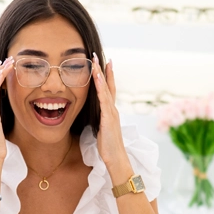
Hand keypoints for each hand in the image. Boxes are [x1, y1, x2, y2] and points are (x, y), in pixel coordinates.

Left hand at [91, 53, 128, 171]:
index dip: (106, 77)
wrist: (116, 158)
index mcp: (110, 112)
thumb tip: (96, 117)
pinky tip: (98, 79)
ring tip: (96, 62)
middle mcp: (113, 109)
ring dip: (101, 75)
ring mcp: (112, 113)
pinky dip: (101, 89)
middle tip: (98, 55)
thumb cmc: (109, 147)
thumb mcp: (102, 130)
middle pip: (108, 85)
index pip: (108, 90)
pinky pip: (104, 101)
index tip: (103, 63)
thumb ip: (100, 120)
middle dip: (104, 70)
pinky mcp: (109, 119)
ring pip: (106, 90)